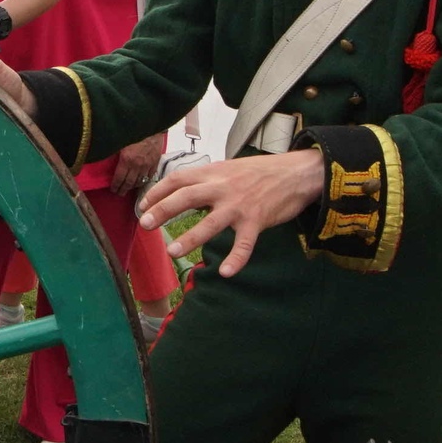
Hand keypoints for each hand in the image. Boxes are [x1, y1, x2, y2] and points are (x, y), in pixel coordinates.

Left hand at [110, 134, 165, 194]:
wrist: (152, 123)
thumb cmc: (134, 129)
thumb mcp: (120, 140)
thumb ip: (114, 151)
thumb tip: (105, 154)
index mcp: (126, 160)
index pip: (119, 178)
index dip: (115, 186)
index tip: (113, 190)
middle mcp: (137, 165)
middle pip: (129, 183)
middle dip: (123, 190)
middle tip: (119, 194)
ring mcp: (147, 164)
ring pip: (140, 181)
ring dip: (134, 186)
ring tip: (129, 189)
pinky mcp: (156, 161)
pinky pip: (150, 175)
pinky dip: (145, 180)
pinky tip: (142, 181)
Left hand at [135, 149, 325, 278]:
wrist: (297, 173)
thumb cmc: (261, 173)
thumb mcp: (230, 169)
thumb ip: (208, 181)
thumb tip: (183, 194)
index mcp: (214, 173)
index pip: (178, 179)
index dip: (158, 192)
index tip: (143, 206)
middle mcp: (223, 187)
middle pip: (187, 197)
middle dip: (164, 210)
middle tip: (146, 224)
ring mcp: (240, 205)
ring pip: (211, 223)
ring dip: (190, 238)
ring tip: (172, 251)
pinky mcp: (257, 220)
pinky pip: (244, 243)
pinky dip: (236, 259)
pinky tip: (226, 273)